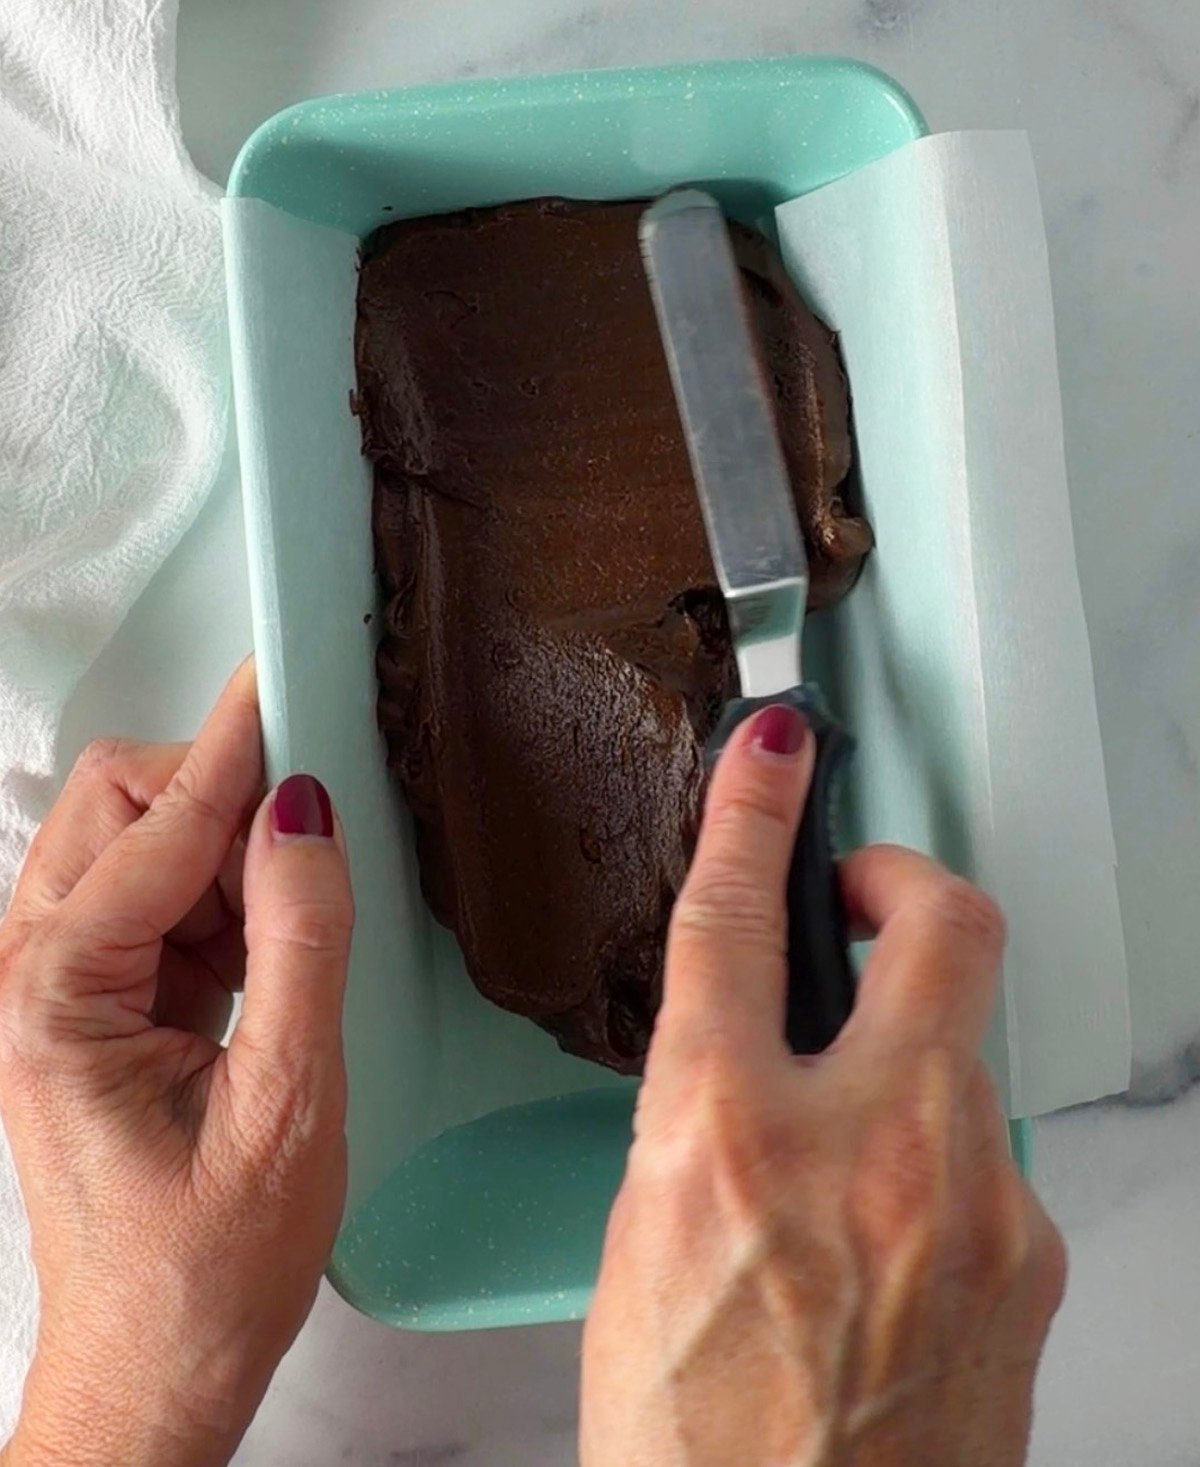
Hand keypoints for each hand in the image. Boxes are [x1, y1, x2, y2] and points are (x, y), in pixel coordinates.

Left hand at [0, 662, 353, 1466]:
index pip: (160, 825)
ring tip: (289, 938)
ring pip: (138, 837)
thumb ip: (299, 942)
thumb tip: (306, 808)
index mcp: (56, 996)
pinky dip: (220, 899)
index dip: (239, 749)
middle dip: (221, 798)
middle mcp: (30, 971)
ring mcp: (53, 982)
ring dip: (224, 854)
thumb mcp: (286, 1105)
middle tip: (312, 846)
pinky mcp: (90, 998)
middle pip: (119, 801)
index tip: (293, 675)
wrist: (154, 1369)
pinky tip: (265, 956)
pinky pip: (157, 894)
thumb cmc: (210, 1268)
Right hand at [581, 703, 1065, 1466]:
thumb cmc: (696, 1445)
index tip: (772, 752)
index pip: (734, 920)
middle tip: (867, 893)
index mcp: (725, 1142)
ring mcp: (971, 1204)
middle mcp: (865, 1154)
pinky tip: (891, 1229)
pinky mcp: (1028, 1256)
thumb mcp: (643, 1243)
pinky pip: (986, 1152)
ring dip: (912, 1044)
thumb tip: (745, 1049)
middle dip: (905, 878)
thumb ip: (704, 1117)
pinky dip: (938, 1155)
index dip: (752, 810)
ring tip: (855, 1125)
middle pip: (938, 925)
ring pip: (968, 1045)